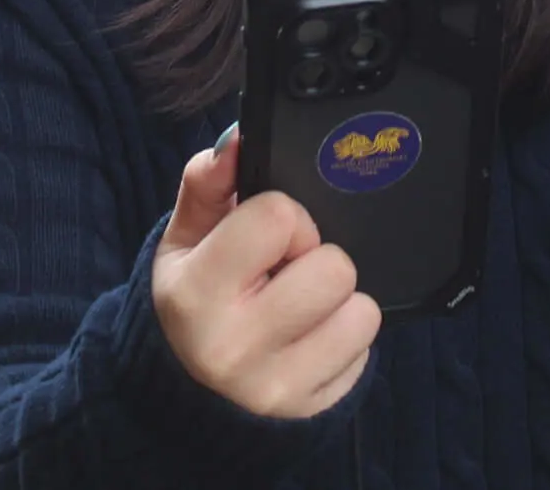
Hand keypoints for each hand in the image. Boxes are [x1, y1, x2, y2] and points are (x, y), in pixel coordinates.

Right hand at [151, 131, 381, 418]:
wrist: (183, 388)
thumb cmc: (193, 298)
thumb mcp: (186, 237)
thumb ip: (208, 182)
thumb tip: (239, 139)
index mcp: (196, 295)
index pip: (280, 218)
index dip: (286, 218)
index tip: (269, 239)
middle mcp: (233, 349)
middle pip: (334, 269)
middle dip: (317, 259)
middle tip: (289, 272)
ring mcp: (275, 388)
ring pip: (362, 313)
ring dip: (340, 301)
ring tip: (303, 304)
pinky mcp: (310, 410)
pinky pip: (366, 351)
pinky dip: (345, 337)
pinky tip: (310, 336)